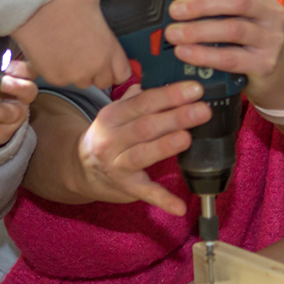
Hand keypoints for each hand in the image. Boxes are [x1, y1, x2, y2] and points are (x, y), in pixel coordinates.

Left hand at [0, 60, 36, 149]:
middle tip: (2, 83)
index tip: (7, 66)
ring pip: (7, 113)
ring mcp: (13, 119)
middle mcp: (21, 100)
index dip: (21, 68)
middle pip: (29, 91)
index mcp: (20, 83)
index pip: (29, 71)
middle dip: (17, 86)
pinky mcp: (1, 133)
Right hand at [13, 0, 129, 88]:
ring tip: (71, 52)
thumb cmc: (63, 0)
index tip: (110, 61)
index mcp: (108, 50)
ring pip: (82, 82)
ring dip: (80, 72)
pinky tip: (56, 54)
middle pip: (103, 81)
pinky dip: (61, 72)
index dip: (118, 68)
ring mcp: (73, 75)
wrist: (30, 10)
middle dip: (99, 71)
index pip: (123, 74)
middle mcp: (94, 68)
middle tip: (88, 54)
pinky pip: (63, 81)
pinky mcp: (55, 78)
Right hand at [74, 80, 212, 215]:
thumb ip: (139, 97)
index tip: (195, 89)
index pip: (143, 102)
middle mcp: (111, 139)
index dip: (170, 95)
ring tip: (187, 138)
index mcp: (112, 115)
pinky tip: (180, 207)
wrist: (81, 169)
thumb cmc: (110, 135)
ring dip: (166, 146)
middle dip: (176, 117)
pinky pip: (146, 193)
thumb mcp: (117, 113)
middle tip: (203, 110)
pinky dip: (163, 200)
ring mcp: (116, 165)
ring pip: (143, 154)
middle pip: (146, 126)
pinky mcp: (126, 187)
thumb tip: (164, 76)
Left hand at [164, 0, 283, 109]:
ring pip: (234, 29)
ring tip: (173, 34)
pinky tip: (185, 53)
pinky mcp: (265, 62)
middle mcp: (270, 9)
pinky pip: (231, 58)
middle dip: (202, 3)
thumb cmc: (249, 37)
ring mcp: (270, 37)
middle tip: (174, 10)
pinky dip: (204, 55)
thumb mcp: (240, 12)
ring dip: (199, 31)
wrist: (277, 72)